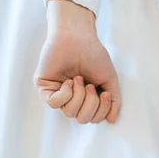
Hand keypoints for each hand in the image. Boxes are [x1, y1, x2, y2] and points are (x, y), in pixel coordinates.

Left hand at [34, 0, 120, 123]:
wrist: (78, 37)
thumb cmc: (94, 55)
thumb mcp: (110, 80)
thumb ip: (113, 101)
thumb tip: (111, 120)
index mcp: (88, 98)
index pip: (94, 118)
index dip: (102, 110)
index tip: (105, 93)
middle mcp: (73, 99)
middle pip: (82, 119)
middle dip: (91, 104)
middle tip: (90, 85)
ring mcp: (58, 94)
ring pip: (69, 113)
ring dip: (79, 96)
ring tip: (79, 79)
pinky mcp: (45, 88)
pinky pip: (55, 104)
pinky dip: (66, 94)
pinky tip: (68, 81)